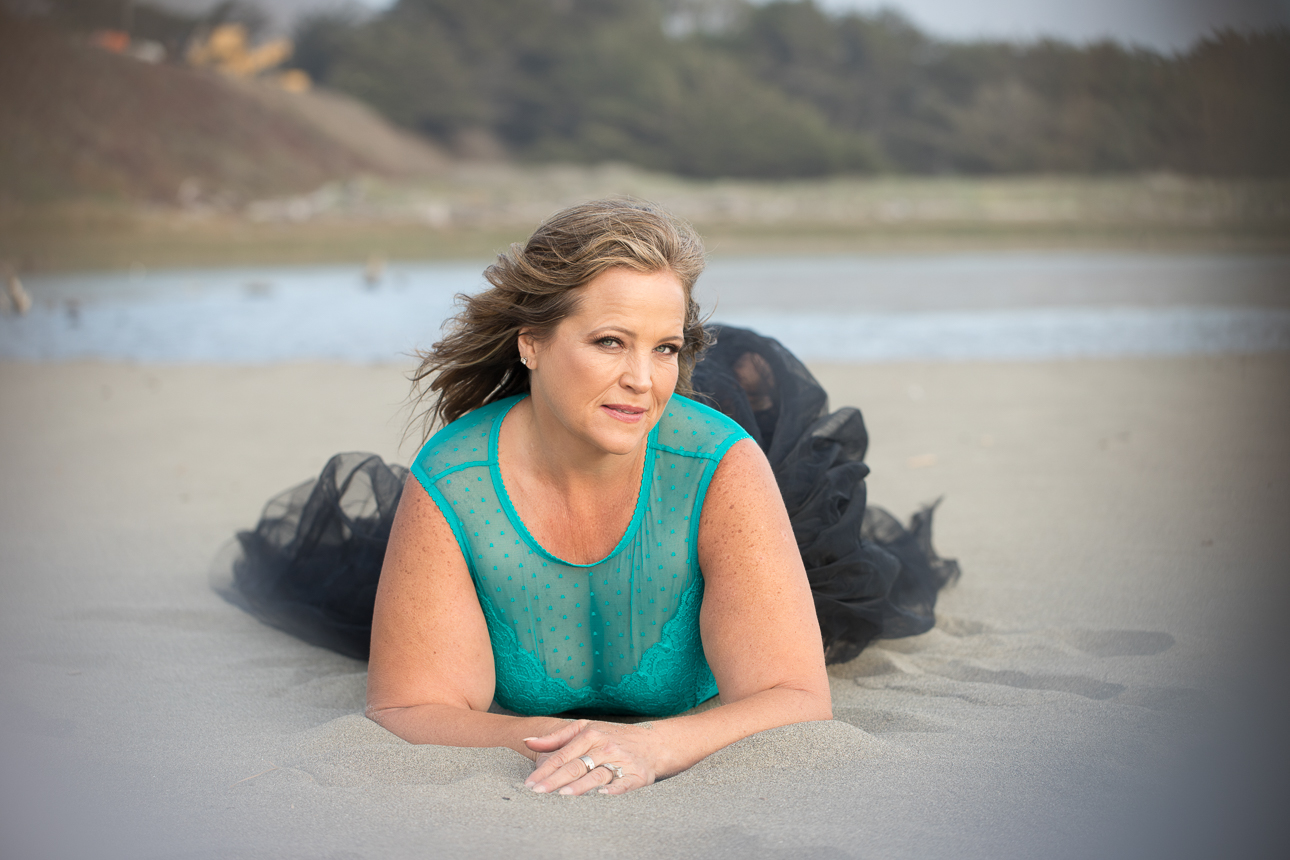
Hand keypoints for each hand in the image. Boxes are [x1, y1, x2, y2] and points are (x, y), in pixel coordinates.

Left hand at [522, 719, 661, 795]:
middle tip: (537, 792)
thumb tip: (528, 742)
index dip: (545, 770)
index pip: (562, 755)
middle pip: (576, 766)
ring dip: (580, 786)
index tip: (530, 783)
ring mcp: (621, 761)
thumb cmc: (613, 736)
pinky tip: (602, 796)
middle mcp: (604, 747)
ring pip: (597, 775)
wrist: (653, 742)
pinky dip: (614, 790)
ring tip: (563, 795)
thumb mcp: (585, 729)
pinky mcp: (636, 775)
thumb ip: (556, 738)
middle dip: (555, 780)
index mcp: (590, 735)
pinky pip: (624, 784)